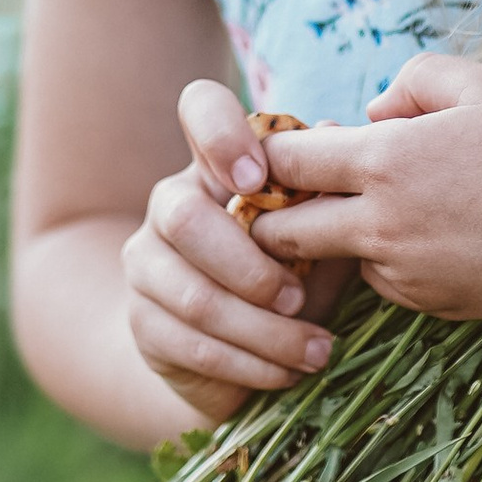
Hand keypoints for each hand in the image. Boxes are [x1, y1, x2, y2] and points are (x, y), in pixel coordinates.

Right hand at [120, 78, 345, 426]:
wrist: (228, 360)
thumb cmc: (289, 284)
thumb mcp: (317, 242)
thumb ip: (324, 201)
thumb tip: (337, 132)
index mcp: (217, 166)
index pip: (199, 108)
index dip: (219, 132)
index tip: (256, 177)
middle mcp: (170, 205)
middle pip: (184, 218)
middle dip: (252, 267)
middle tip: (300, 299)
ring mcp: (147, 265)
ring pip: (196, 296)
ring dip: (265, 331)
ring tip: (318, 352)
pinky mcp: (144, 325)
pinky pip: (193, 344)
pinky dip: (249, 363)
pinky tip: (287, 372)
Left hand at [252, 53, 481, 322]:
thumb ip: (410, 82)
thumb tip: (370, 115)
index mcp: (386, 161)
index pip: (282, 162)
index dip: (268, 151)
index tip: (279, 144)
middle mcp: (383, 226)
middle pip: (282, 232)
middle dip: (275, 210)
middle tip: (302, 186)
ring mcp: (408, 275)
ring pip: (335, 260)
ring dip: (338, 236)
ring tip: (389, 201)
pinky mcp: (436, 306)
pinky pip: (384, 283)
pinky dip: (387, 260)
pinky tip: (435, 231)